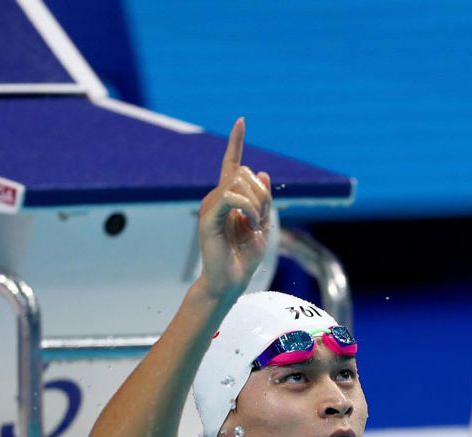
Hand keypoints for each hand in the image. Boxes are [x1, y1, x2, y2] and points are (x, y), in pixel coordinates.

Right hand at [197, 118, 272, 298]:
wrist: (231, 281)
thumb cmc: (244, 258)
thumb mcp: (263, 224)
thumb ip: (263, 199)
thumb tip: (261, 171)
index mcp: (229, 198)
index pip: (232, 163)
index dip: (236, 141)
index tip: (241, 121)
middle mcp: (217, 197)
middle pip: (244, 173)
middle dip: (262, 193)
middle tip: (262, 219)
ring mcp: (210, 206)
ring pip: (239, 183)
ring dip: (257, 204)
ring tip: (255, 224)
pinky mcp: (208, 217)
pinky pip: (232, 197)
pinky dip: (248, 209)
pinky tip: (250, 224)